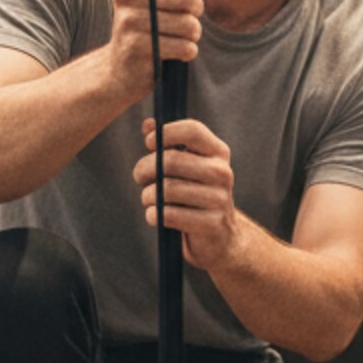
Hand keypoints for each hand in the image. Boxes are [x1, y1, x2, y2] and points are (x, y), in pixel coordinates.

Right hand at [109, 0, 211, 104]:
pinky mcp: (138, 48)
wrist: (121, 67)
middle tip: (189, 17)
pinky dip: (188, 51)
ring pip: (189, 24)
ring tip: (181, 37)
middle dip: (197, 9)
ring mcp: (130, 21)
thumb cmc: (151, 24)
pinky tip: (175, 52)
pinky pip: (185, 47)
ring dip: (193, 34)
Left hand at [133, 117, 239, 269]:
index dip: (165, 133)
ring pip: (166, 189)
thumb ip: (168, 144)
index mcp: (218, 153)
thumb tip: (148, 124)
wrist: (219, 239)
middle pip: (171, 160)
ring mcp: (219, 199)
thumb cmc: (195, 198)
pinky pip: (168, 214)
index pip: (192, 130)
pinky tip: (155, 215)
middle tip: (139, 177)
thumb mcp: (186, 168)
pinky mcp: (211, 224)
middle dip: (145, 168)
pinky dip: (154, 215)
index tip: (149, 143)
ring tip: (149, 199)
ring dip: (147, 196)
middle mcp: (222, 173)